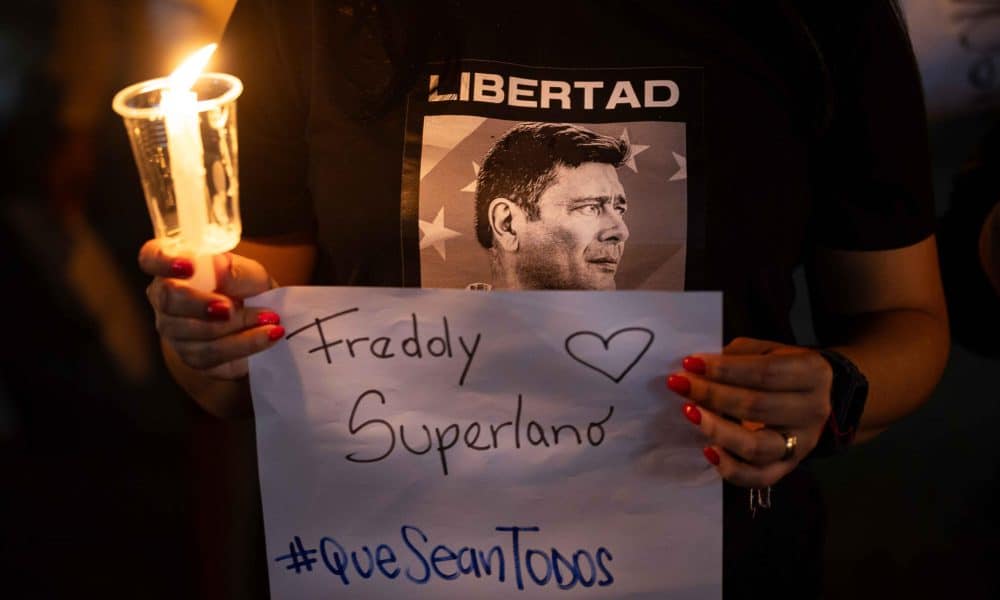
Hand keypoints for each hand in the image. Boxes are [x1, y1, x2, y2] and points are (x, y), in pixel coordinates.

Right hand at [138, 238, 283, 379]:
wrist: (267, 321)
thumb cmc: (249, 288)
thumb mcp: (251, 273)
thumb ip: (235, 272)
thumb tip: (219, 272)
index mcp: (174, 267)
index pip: (151, 258)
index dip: (163, 261)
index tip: (188, 266)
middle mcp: (165, 299)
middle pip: (168, 300)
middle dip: (201, 304)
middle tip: (231, 306)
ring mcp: (175, 331)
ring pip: (193, 332)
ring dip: (236, 326)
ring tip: (269, 319)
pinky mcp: (193, 357)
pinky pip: (212, 354)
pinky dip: (245, 344)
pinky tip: (267, 335)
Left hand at [666, 337, 832, 486]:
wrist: (819, 397)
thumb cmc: (783, 369)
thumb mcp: (768, 350)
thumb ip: (738, 355)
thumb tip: (699, 367)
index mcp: (812, 373)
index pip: (765, 372)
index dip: (725, 369)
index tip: (691, 363)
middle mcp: (812, 410)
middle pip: (758, 406)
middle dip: (713, 395)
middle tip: (681, 385)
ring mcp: (802, 443)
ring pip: (757, 447)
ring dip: (717, 430)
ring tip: (690, 413)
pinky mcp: (789, 467)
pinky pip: (759, 477)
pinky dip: (731, 468)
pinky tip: (708, 450)